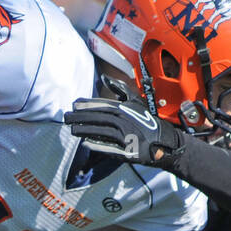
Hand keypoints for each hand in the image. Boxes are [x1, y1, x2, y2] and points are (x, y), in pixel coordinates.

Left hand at [65, 97, 184, 165]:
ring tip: (72, 129)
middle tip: (65, 117)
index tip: (73, 105)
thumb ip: (120, 90)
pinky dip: (98, 146)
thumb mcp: (135, 103)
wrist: (164, 143)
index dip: (87, 104)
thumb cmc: (147, 122)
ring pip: (102, 132)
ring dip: (85, 130)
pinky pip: (111, 148)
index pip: (103, 105)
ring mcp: (127, 136)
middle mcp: (126, 121)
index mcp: (126, 109)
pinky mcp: (129, 152)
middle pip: (99, 118)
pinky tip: (85, 144)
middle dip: (81, 117)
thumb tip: (104, 78)